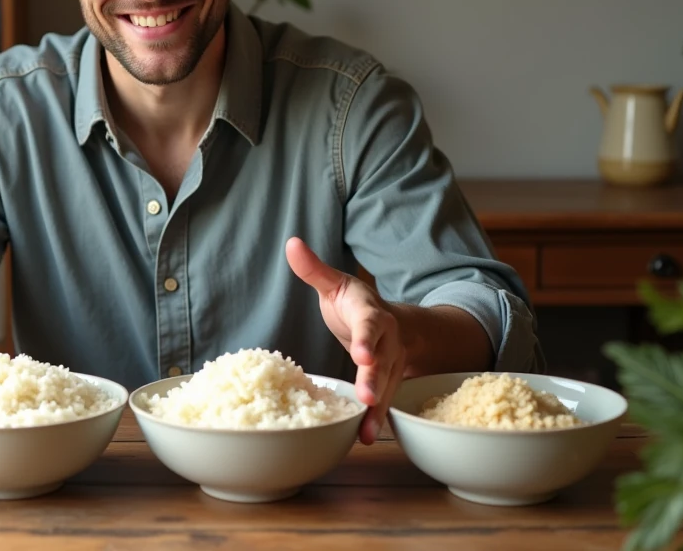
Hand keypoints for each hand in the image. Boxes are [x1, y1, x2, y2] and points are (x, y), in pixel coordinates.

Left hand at [285, 237, 404, 444]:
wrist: (391, 321)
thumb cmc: (355, 303)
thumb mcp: (335, 284)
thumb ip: (314, 269)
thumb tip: (291, 243)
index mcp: (372, 314)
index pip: (371, 326)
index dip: (367, 339)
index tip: (361, 351)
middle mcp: (387, 341)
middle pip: (383, 361)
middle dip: (375, 379)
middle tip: (366, 397)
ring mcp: (391, 364)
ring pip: (386, 387)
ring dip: (376, 408)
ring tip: (366, 430)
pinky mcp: (387, 384)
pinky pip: (383, 403)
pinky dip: (375, 420)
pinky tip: (363, 438)